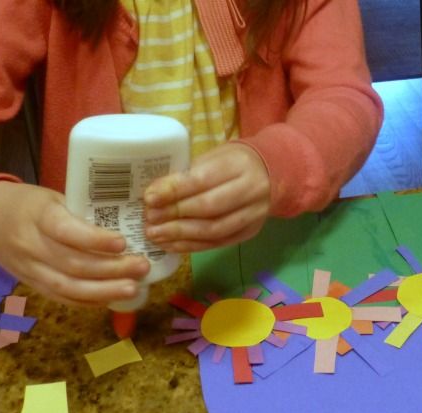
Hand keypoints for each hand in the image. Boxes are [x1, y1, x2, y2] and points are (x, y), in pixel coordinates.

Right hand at [0, 181, 149, 306]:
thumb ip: (83, 211)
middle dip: (111, 269)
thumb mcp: (54, 197)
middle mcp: (31, 245)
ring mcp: (30, 269)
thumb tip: (129, 223)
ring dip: (104, 291)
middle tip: (142, 267)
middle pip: (73, 264)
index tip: (122, 242)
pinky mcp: (32, 285)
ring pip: (68, 287)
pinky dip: (89, 301)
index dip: (94, 239)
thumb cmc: (31, 205)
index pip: (65, 230)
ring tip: (134, 288)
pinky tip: (112, 298)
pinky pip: (62, 298)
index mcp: (37, 215)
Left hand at [144, 143, 270, 251]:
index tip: (149, 198)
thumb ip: (188, 174)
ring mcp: (253, 214)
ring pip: (214, 230)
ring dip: (180, 235)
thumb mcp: (213, 157)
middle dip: (175, 215)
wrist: (273, 173)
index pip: (203, 180)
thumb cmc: (233, 162)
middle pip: (209, 208)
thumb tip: (154, 195)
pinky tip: (171, 245)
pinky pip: (217, 244)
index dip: (174, 191)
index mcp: (239, 164)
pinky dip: (191, 246)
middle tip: (149, 220)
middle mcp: (251, 190)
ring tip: (155, 235)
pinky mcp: (249, 232)